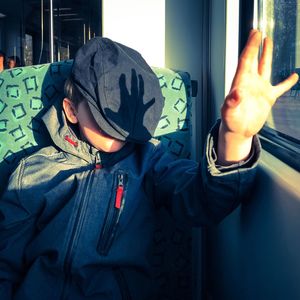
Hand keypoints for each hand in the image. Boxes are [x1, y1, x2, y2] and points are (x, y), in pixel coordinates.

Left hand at [218, 29, 298, 163]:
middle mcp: (250, 83)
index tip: (254, 34)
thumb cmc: (231, 122)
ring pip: (265, 68)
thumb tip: (236, 93)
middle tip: (258, 32)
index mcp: (240, 83)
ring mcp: (260, 89)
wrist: (239, 131)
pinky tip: (294, 76)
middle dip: (256, 46)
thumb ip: (231, 103)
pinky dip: (287, 82)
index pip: (246, 61)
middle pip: (254, 60)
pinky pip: (280, 87)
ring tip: (269, 41)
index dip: (250, 47)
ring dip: (267, 55)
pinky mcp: (268, 98)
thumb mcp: (229, 113)